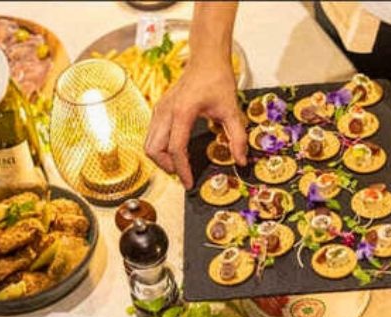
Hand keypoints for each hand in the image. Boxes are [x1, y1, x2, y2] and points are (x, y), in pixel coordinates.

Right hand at [144, 58, 245, 188]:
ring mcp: (159, 109)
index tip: (189, 183)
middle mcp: (166, 111)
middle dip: (166, 167)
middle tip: (182, 174)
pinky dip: (160, 148)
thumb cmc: (218, 80)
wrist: (206, 58)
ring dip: (161, 158)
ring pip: (149, 144)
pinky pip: (152, 135)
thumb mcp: (231, 110)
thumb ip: (237, 137)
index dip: (182, 170)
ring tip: (178, 165)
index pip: (176, 149)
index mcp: (182, 112)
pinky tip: (176, 151)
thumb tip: (241, 161)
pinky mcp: (159, 109)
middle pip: (154, 149)